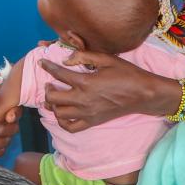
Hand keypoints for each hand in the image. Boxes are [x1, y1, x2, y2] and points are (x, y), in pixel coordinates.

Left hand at [39, 49, 177, 132]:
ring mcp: (87, 113)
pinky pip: (70, 127)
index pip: (59, 74)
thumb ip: (84, 56)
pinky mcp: (92, 122)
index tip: (42, 62)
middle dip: (47, 89)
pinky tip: (63, 113)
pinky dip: (62, 121)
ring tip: (54, 97)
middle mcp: (83, 100)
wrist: (142, 94)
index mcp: (86, 82)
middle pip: (53, 98)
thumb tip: (65, 60)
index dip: (47, 67)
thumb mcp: (106, 59)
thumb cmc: (126, 74)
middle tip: (49, 83)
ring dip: (53, 105)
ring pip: (59, 113)